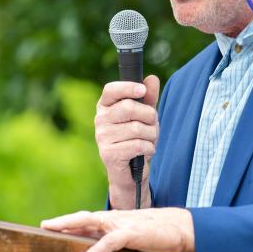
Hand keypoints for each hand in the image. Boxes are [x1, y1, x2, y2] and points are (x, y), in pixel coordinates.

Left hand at [40, 208, 194, 251]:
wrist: (182, 229)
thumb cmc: (158, 236)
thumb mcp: (133, 239)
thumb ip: (116, 242)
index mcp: (114, 222)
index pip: (86, 221)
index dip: (68, 224)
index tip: (48, 229)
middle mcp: (114, 220)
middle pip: (82, 218)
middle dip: (62, 222)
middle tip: (42, 227)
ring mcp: (122, 224)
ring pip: (90, 223)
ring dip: (69, 228)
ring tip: (51, 233)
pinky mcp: (132, 234)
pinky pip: (109, 242)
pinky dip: (94, 251)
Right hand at [95, 76, 160, 208]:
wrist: (131, 172)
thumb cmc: (136, 139)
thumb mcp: (145, 116)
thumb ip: (148, 97)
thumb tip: (152, 79)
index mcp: (105, 106)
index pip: (111, 90)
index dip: (127, 88)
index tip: (142, 90)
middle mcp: (100, 120)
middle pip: (129, 107)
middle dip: (150, 116)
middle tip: (152, 124)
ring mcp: (102, 137)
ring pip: (137, 128)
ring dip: (152, 135)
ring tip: (148, 141)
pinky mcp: (109, 154)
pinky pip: (138, 145)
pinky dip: (149, 148)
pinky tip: (146, 151)